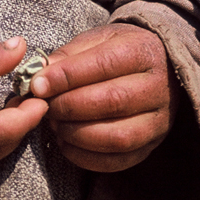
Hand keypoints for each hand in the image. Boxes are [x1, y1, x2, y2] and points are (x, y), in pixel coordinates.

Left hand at [29, 23, 179, 172]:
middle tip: (46, 106)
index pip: (104, 65)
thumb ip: (70, 54)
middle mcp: (156, 88)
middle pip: (112, 101)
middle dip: (70, 106)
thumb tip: (40, 75)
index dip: (67, 77)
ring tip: (55, 124)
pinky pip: (119, 160)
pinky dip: (87, 157)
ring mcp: (158, 121)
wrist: (160, 69)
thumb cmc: (120, 51)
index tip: (38, 85)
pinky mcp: (151, 146)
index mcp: (141, 52)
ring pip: (118, 136)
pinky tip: (67, 143)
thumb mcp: (98, 39)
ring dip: (77, 134)